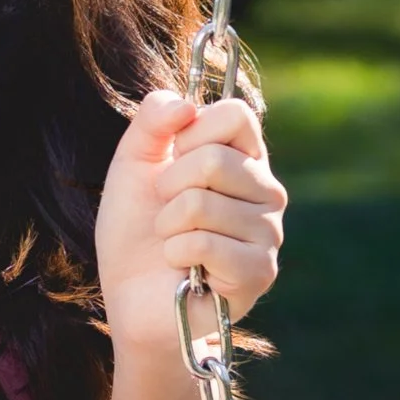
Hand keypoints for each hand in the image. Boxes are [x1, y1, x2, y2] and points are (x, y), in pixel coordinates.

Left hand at [94, 90, 286, 350]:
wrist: (132, 296)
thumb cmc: (136, 229)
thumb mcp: (133, 162)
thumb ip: (152, 120)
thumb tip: (185, 103)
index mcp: (242, 157)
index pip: (237, 114)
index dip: (193, 131)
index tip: (174, 157)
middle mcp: (266, 190)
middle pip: (214, 159)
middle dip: (169, 185)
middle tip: (166, 209)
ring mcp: (268, 232)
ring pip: (202, 203)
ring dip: (168, 224)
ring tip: (174, 240)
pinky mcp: (259, 272)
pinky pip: (205, 243)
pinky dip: (176, 253)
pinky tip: (182, 267)